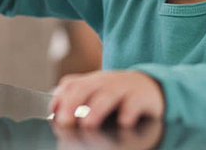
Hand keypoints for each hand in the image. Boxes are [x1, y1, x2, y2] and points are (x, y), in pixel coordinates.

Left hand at [50, 70, 164, 128]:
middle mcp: (105, 81)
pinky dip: (128, 112)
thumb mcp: (96, 92)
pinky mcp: (142, 96)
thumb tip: (57, 115)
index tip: (54, 114)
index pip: (71, 85)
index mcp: (91, 81)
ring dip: (96, 110)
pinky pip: (135, 102)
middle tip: (65, 122)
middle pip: (85, 88)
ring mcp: (124, 87)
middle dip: (72, 104)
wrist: (151, 86)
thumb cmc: (117, 94)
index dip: (60, 98)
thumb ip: (75, 99)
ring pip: (108, 95)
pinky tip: (123, 123)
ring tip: (87, 124)